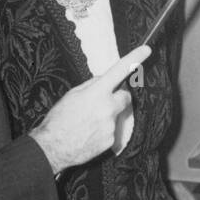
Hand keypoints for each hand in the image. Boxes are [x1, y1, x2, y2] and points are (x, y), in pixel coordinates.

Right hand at [30, 45, 150, 172]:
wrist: (52, 149)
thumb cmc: (58, 120)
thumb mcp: (71, 96)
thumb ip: (91, 86)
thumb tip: (103, 81)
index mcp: (97, 93)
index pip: (119, 71)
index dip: (134, 58)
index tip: (147, 50)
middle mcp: (108, 108)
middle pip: (125, 97)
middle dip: (117, 97)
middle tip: (101, 103)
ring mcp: (111, 125)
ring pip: (116, 116)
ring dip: (106, 117)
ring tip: (87, 124)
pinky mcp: (111, 141)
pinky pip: (111, 132)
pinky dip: (102, 132)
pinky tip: (88, 135)